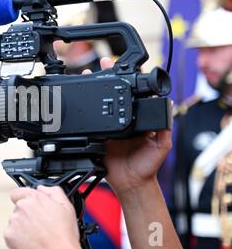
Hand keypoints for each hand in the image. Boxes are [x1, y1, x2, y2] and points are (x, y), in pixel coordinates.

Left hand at [4, 185, 84, 248]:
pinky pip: (10, 234)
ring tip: (36, 234)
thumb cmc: (63, 235)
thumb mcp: (66, 206)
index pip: (18, 192)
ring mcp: (14, 220)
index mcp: (34, 198)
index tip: (28, 205)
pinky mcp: (9, 234)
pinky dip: (17, 238)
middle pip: (18, 208)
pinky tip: (30, 241)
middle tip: (38, 224)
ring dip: (21, 226)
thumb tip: (42, 188)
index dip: (23, 198)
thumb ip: (53, 191)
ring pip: (14, 221)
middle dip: (26, 214)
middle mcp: (22, 207)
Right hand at [83, 58, 171, 195]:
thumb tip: (169, 105)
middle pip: (114, 93)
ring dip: (93, 88)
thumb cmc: (148, 166)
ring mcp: (108, 126)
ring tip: (86, 75)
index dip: (129, 78)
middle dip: (106, 76)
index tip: (124, 66)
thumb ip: (165, 126)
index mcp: (139, 119)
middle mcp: (123, 119)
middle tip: (101, 63)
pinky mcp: (97, 135)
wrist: (131, 184)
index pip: (135, 93)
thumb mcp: (162, 145)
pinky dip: (84, 110)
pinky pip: (90, 121)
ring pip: (100, 103)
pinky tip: (79, 100)